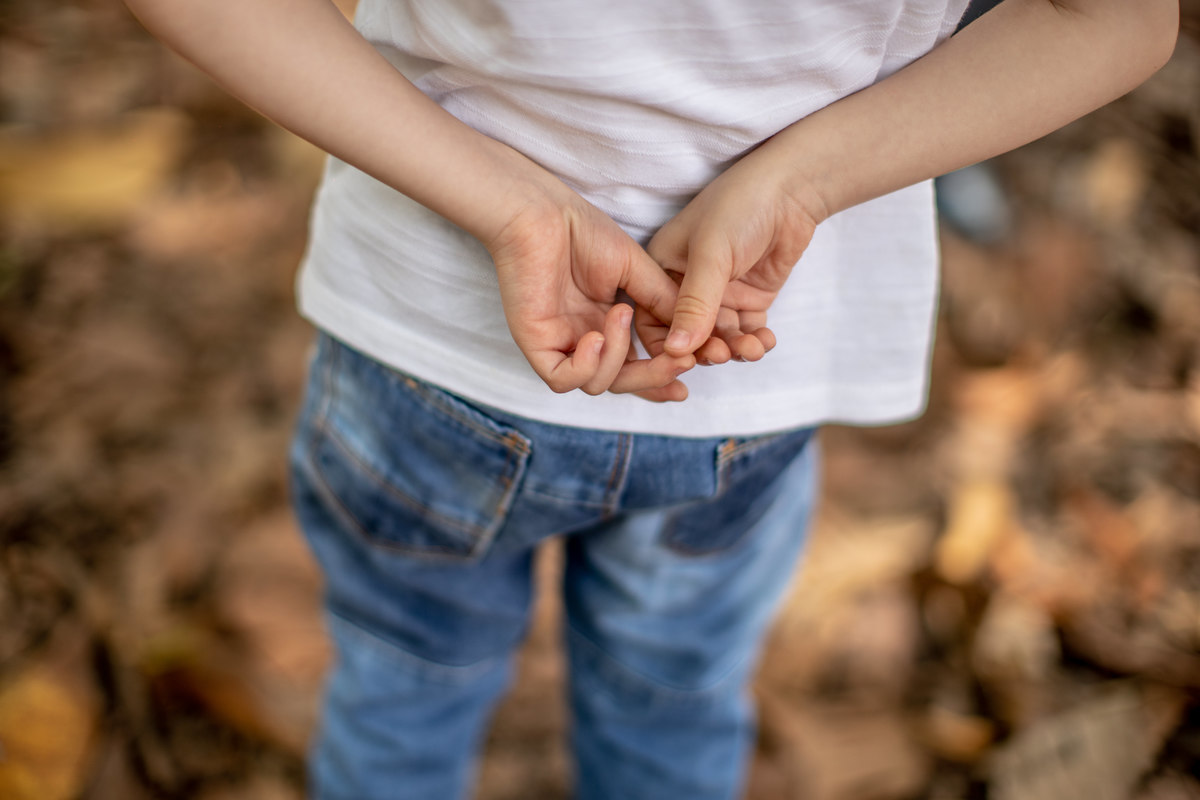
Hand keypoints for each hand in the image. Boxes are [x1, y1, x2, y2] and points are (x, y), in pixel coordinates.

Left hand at [487, 192, 694, 398]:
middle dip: (654, 377)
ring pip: (597, 384)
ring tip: (620, 313)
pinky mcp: (535, 343)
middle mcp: (585, 338)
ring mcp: (560, 343)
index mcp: (607, 324)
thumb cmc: (583, 230)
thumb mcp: (638, 270)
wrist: (542, 212)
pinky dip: (586, 368)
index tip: (695, 365)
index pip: (638, 365)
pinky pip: (562, 380)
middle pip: (623, 382)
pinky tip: (596, 337)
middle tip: (680, 361)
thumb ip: (664, 302)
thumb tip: (694, 334)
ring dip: (619, 357)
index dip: (664, 375)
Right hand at [635, 146, 826, 365]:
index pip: (652, 319)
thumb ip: (694, 305)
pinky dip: (755, 341)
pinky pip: (745, 331)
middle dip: (706, 349)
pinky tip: (765, 341)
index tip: (686, 361)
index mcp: (661, 269)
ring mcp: (718, 293)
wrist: (793, 189)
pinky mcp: (748, 298)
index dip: (667, 344)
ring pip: (719, 337)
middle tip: (724, 353)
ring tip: (753, 348)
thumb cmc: (740, 206)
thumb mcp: (711, 255)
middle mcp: (685, 285)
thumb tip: (677, 351)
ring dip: (735, 348)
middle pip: (687, 335)